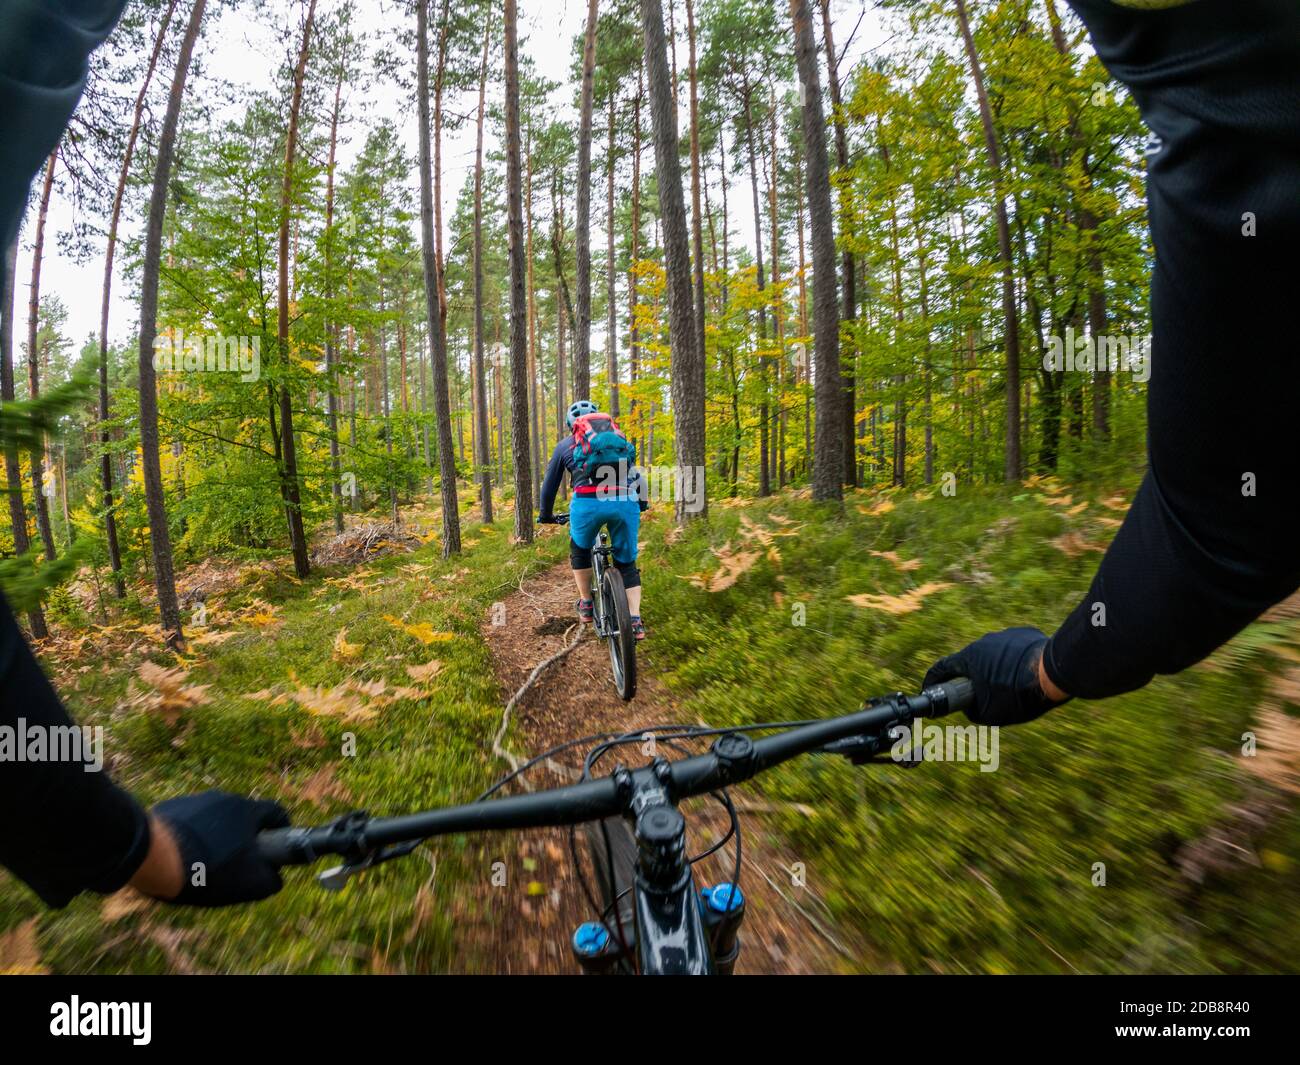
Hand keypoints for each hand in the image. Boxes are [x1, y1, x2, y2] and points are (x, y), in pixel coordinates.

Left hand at [144, 790, 289, 906]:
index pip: (275, 813)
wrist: (152, 858)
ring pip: (213, 819)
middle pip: (242, 816)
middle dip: (243, 836)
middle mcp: (223, 798)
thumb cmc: (207, 869)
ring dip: (214, 836)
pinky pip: (187, 822)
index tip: (276, 845)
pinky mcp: (169, 809)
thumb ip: (270, 880)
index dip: (281, 829)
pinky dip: (189, 836)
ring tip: (201, 863)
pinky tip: (179, 858)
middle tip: (235, 861)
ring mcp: (193, 801)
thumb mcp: (248, 883)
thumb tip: (275, 878)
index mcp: (247, 810)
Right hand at [923, 627, 1070, 725]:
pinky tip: (1024, 675)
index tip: (930, 688)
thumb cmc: (1018, 694)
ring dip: (994, 669)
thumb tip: (970, 707)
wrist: (1053, 673)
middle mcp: (983, 642)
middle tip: (979, 694)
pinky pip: (1012, 649)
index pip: (941, 668)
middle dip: (971, 677)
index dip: (933, 680)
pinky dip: (1013, 661)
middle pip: (969, 661)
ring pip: (992, 655)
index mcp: (968, 659)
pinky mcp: (1024, 634)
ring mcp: (1004, 635)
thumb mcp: (989, 714)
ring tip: (1010, 686)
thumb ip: (972, 710)